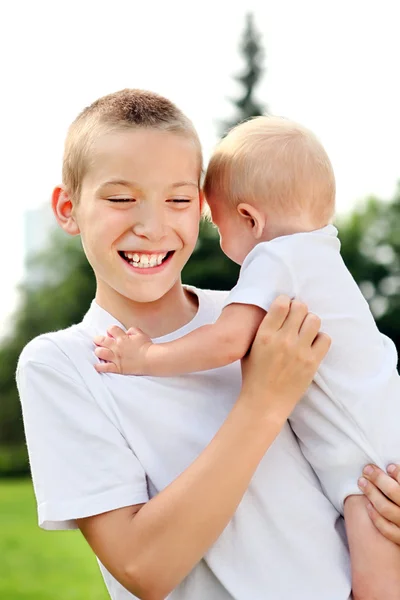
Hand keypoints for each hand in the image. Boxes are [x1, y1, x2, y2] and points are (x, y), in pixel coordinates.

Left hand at [93, 325, 152, 374]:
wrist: (151, 359)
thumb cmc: (147, 347)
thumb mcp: (141, 334)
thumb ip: (132, 330)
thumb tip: (127, 332)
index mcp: (122, 337)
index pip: (111, 329)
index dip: (109, 330)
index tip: (110, 334)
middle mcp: (117, 347)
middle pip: (101, 340)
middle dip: (98, 340)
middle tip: (98, 341)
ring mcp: (116, 357)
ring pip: (100, 352)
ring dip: (98, 351)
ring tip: (99, 352)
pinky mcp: (117, 367)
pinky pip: (104, 368)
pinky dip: (99, 367)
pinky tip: (97, 366)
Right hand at [240, 295, 330, 419]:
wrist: (264, 403)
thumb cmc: (254, 376)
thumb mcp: (250, 349)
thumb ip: (263, 329)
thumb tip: (276, 312)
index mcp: (265, 335)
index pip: (281, 304)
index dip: (285, 301)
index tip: (285, 307)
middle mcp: (283, 340)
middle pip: (300, 307)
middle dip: (299, 309)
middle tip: (296, 318)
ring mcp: (299, 351)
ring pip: (314, 320)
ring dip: (309, 322)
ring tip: (305, 330)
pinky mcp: (312, 362)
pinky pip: (325, 338)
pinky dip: (319, 338)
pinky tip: (312, 344)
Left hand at [358, 464, 399, 543]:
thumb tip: (392, 468)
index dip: (398, 473)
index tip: (388, 466)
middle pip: (393, 492)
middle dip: (378, 478)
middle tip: (367, 469)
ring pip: (385, 508)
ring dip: (371, 493)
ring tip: (362, 482)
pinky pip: (387, 529)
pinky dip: (376, 517)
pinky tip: (368, 505)